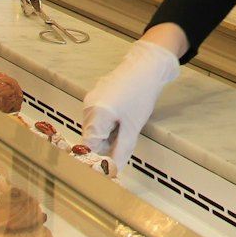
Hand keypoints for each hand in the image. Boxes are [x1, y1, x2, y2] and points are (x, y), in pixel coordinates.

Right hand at [81, 39, 179, 170]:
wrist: (148, 66)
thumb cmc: (141, 94)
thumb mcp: (133, 127)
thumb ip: (121, 150)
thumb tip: (113, 169)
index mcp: (95, 115)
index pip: (87, 146)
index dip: (99, 157)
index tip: (111, 162)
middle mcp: (88, 106)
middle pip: (91, 137)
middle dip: (106, 144)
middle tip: (125, 138)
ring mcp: (92, 98)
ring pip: (96, 126)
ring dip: (109, 132)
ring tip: (126, 124)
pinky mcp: (98, 93)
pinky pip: (99, 115)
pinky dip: (110, 121)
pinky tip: (124, 114)